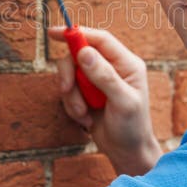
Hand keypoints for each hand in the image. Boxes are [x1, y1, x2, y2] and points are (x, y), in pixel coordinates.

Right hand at [48, 27, 162, 175]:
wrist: (127, 152)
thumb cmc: (132, 127)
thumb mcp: (122, 102)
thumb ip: (104, 76)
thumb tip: (84, 52)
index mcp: (126, 63)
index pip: (100, 39)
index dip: (77, 33)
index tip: (54, 33)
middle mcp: (112, 67)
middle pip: (79, 55)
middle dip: (70, 73)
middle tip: (66, 89)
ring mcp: (98, 81)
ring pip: (71, 74)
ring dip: (72, 96)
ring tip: (84, 114)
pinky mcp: (87, 94)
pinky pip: (68, 91)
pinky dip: (72, 106)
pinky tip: (86, 119)